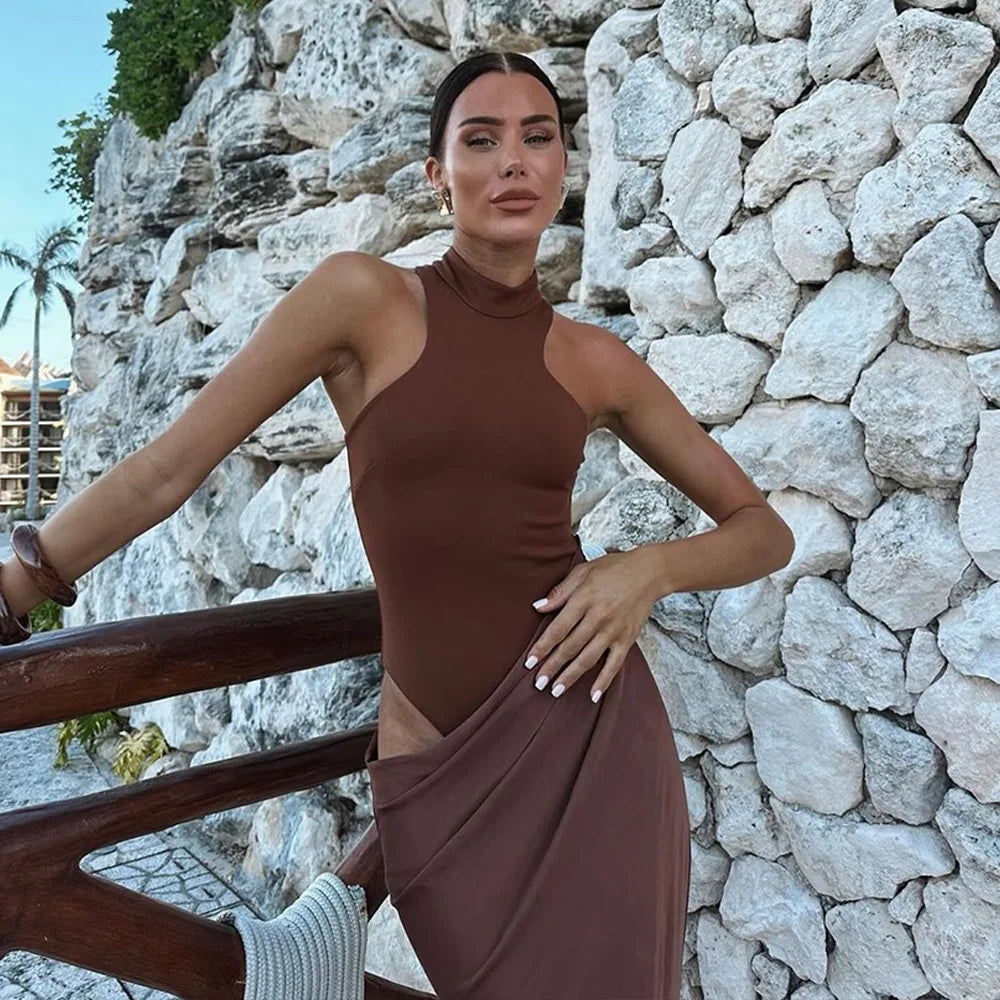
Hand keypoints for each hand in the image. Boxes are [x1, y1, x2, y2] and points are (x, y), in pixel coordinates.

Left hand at [523, 547, 660, 703]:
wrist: (649, 572)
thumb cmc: (613, 569)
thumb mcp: (583, 572)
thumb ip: (560, 592)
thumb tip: (538, 607)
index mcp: (584, 599)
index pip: (558, 628)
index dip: (543, 646)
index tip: (530, 662)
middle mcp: (598, 617)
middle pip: (570, 646)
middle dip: (552, 666)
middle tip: (538, 683)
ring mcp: (614, 630)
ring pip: (588, 658)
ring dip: (571, 676)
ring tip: (555, 692)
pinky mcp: (627, 639)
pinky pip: (614, 664)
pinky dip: (604, 681)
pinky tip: (592, 695)